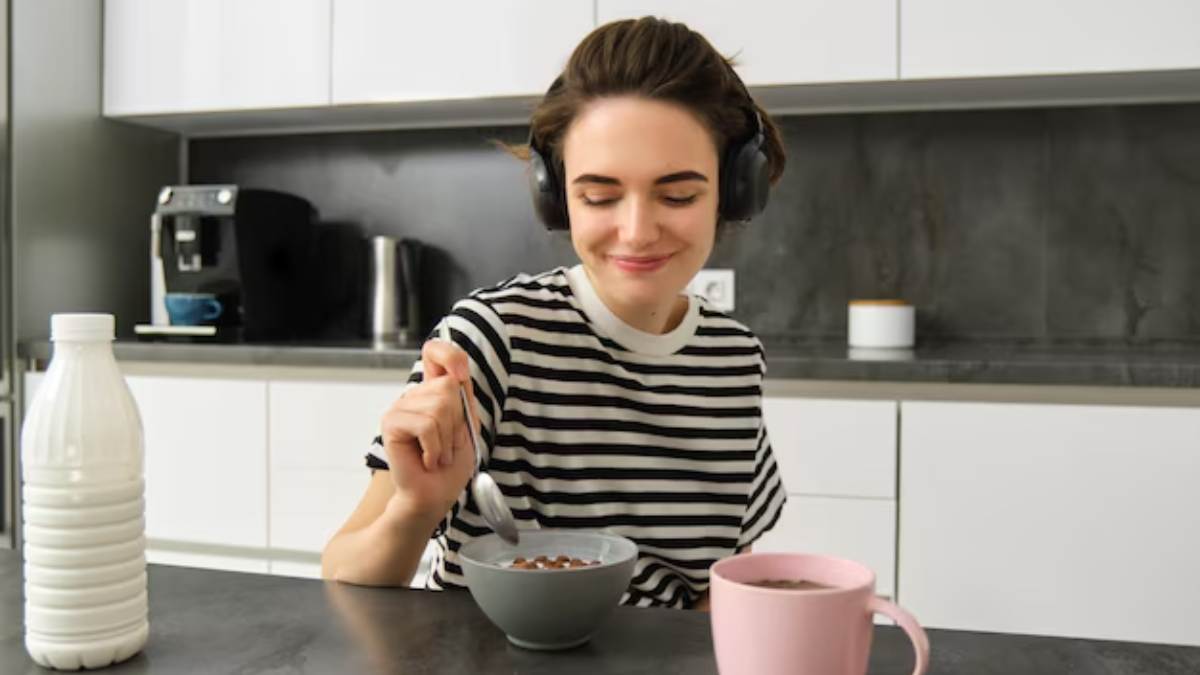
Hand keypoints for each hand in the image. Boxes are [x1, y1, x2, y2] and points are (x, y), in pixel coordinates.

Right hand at [378, 338, 479, 526]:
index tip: (461, 376)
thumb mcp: (467, 425)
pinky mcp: (391, 422)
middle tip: (447, 444)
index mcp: (434, 392)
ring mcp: (401, 406)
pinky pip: (427, 424)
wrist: (434, 496)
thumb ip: (463, 396)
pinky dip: (435, 447)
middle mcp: (415, 395)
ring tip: (437, 454)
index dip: (449, 354)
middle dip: (457, 421)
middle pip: (449, 385)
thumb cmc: (449, 466)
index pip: (435, 351)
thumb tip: (456, 374)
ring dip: (446, 439)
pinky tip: (427, 459)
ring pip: (440, 406)